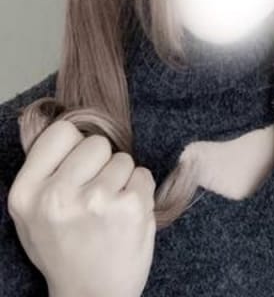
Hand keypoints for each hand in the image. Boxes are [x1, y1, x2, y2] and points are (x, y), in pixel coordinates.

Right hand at [7, 120, 156, 296]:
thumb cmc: (64, 249)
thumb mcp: (33, 214)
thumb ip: (44, 171)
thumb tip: (68, 128)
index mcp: (26, 193)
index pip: (61, 132)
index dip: (74, 147)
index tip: (77, 168)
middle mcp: (57, 195)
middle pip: (96, 142)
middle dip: (101, 163)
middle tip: (94, 194)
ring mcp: (95, 200)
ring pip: (122, 158)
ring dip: (121, 179)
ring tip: (109, 210)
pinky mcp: (129, 207)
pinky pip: (143, 174)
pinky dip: (140, 192)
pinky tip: (126, 216)